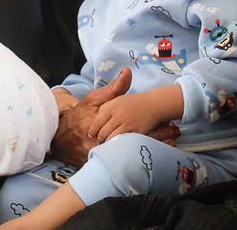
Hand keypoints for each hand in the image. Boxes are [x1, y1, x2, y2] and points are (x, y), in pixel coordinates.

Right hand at [49, 69, 179, 165]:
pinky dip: (140, 158)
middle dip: (159, 140)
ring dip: (152, 150)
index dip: (157, 129)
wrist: (61, 136)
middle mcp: (107, 144)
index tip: (173, 126)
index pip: (139, 129)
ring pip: (136, 155)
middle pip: (140, 144)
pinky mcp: (104, 163)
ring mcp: (105, 156)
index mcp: (107, 126)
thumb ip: (113, 89)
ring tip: (169, 145)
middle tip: (175, 137)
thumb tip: (127, 73)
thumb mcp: (94, 100)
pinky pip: (127, 162)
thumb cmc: (79, 115)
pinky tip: (152, 155)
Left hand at [89, 93, 162, 142]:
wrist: (154, 104)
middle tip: (99, 142)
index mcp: (111, 107)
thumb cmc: (134, 102)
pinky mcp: (135, 131)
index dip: (93, 130)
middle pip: (103, 132)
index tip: (91, 135)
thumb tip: (96, 117)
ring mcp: (126, 124)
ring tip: (107, 145)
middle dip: (99, 139)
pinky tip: (116, 145)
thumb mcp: (117, 100)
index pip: (97, 122)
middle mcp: (117, 115)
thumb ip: (106, 108)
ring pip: (111, 138)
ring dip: (107, 143)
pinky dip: (117, 144)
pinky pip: (122, 140)